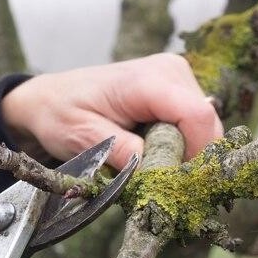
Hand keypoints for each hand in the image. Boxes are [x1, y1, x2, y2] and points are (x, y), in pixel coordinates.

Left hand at [1, 53, 222, 167]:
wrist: (50, 99)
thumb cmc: (61, 114)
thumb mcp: (83, 137)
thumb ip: (122, 152)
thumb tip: (156, 172)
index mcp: (149, 79)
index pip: (198, 118)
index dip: (194, 157)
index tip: (171, 185)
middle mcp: (172, 72)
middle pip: (207, 127)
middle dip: (188, 162)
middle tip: (155, 184)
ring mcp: (178, 80)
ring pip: (204, 131)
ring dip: (182, 157)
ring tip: (148, 169)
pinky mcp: (177, 94)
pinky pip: (194, 129)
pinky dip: (179, 149)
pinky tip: (152, 157)